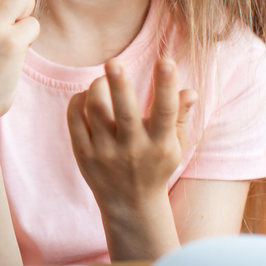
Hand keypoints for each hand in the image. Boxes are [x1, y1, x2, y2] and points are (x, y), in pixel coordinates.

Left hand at [67, 57, 197, 220]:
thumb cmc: (155, 166)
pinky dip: (79, 100)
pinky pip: (75, 119)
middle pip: (124, 112)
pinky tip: (87, 95)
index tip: (166, 60)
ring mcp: (105, 152)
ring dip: (97, 87)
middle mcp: (133, 149)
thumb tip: (190, 90)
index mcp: (160, 145)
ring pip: (95, 111)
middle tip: (114, 61)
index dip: (166, 85)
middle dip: (119, 84)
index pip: (165, 112)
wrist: (130, 204)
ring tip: (104, 79)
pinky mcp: (83, 154)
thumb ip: (180, 117)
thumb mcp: (174, 146)